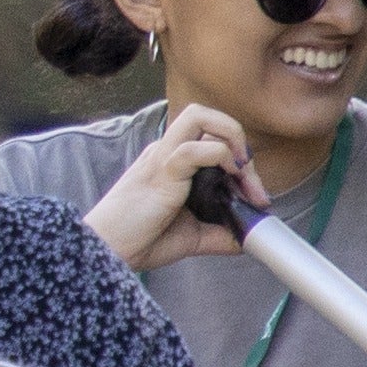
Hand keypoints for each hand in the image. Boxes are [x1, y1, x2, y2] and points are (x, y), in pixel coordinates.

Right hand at [87, 101, 261, 270]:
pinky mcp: (162, 171)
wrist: (110, 251)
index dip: (242, 160)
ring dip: (232, 138)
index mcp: (172, 161)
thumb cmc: (141, 239)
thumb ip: (220, 234)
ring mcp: (163, 157)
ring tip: (242, 172)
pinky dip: (221, 156)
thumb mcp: (192, 237)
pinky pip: (194, 148)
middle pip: (207, 116)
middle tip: (252, 185)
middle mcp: (167, 151)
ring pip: (200, 116)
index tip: (256, 197)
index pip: (212, 137)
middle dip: (240, 140)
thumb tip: (247, 238)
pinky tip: (231, 181)